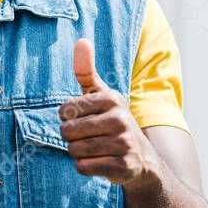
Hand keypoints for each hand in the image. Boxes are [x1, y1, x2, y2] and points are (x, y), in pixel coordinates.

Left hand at [59, 38, 160, 185]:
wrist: (143, 159)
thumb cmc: (112, 121)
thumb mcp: (100, 95)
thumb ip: (86, 70)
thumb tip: (81, 40)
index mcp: (112, 99)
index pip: (64, 110)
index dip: (67, 118)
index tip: (83, 119)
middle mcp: (120, 119)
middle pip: (67, 131)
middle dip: (71, 137)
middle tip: (89, 137)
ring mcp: (124, 144)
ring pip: (74, 150)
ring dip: (78, 152)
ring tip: (95, 149)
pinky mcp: (123, 166)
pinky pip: (83, 167)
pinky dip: (85, 167)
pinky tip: (100, 162)